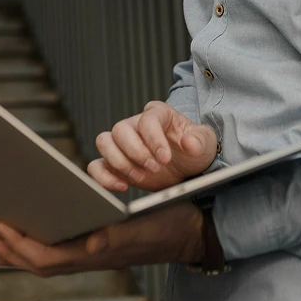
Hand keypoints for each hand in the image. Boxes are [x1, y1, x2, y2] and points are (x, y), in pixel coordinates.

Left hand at [0, 201, 204, 273]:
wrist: (191, 230)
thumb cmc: (168, 223)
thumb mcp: (143, 224)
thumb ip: (116, 236)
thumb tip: (91, 244)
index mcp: (97, 252)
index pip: (48, 259)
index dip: (20, 248)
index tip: (0, 229)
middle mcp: (93, 257)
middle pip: (43, 263)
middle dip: (13, 252)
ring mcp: (97, 254)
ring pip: (51, 261)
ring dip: (24, 252)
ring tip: (3, 239)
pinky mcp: (103, 246)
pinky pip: (64, 252)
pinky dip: (45, 245)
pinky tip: (41, 233)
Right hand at [88, 100, 216, 191]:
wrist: (186, 168)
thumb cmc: (193, 150)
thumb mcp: (205, 143)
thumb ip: (199, 141)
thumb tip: (189, 142)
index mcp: (158, 113)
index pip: (147, 120)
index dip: (154, 139)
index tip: (165, 158)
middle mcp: (136, 124)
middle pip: (121, 129)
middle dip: (135, 152)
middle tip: (153, 168)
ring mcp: (122, 143)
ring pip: (104, 142)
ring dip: (119, 162)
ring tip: (139, 177)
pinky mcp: (114, 163)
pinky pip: (96, 165)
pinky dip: (103, 176)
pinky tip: (122, 186)